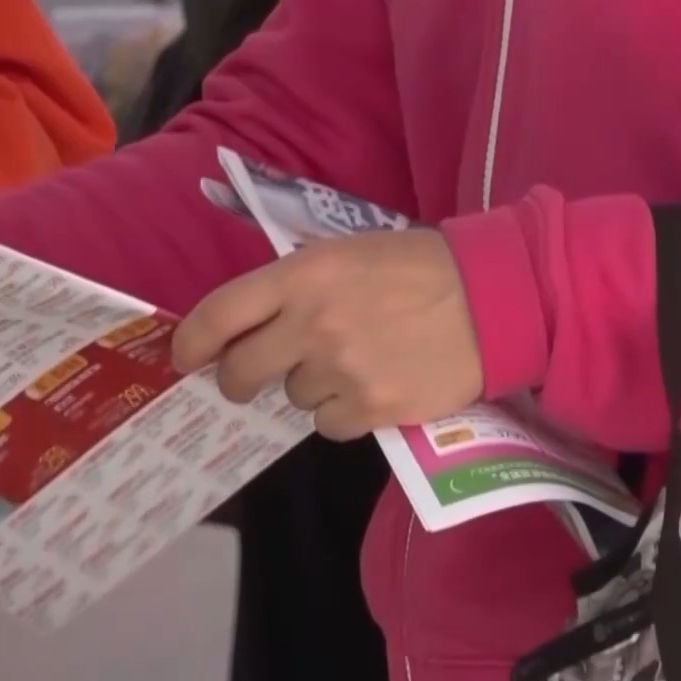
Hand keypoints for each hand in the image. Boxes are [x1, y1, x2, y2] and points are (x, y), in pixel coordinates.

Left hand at [169, 229, 484, 439]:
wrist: (494, 299)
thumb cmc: (415, 268)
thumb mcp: (343, 255)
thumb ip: (291, 287)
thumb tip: (243, 325)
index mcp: (300, 276)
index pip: (219, 314)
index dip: (192, 342)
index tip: (186, 358)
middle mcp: (311, 323)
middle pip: (242, 370)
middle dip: (236, 381)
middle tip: (245, 381)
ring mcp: (341, 369)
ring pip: (292, 397)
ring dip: (308, 387)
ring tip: (350, 362)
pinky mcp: (373, 407)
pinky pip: (328, 424)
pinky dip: (341, 413)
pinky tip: (370, 387)